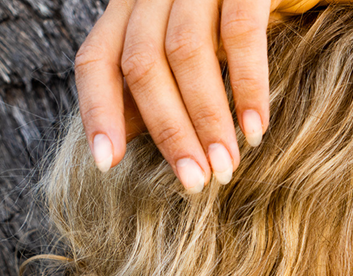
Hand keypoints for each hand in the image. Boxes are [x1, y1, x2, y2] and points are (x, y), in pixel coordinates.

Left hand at [74, 0, 319, 191]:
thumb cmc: (244, 13)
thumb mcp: (193, 44)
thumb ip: (158, 80)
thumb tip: (126, 133)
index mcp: (134, 6)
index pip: (97, 58)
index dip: (98, 111)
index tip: (108, 163)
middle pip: (142, 64)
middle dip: (168, 132)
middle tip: (195, 181)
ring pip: (185, 53)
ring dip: (206, 119)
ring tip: (226, 166)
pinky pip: (241, 33)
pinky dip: (247, 86)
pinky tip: (256, 129)